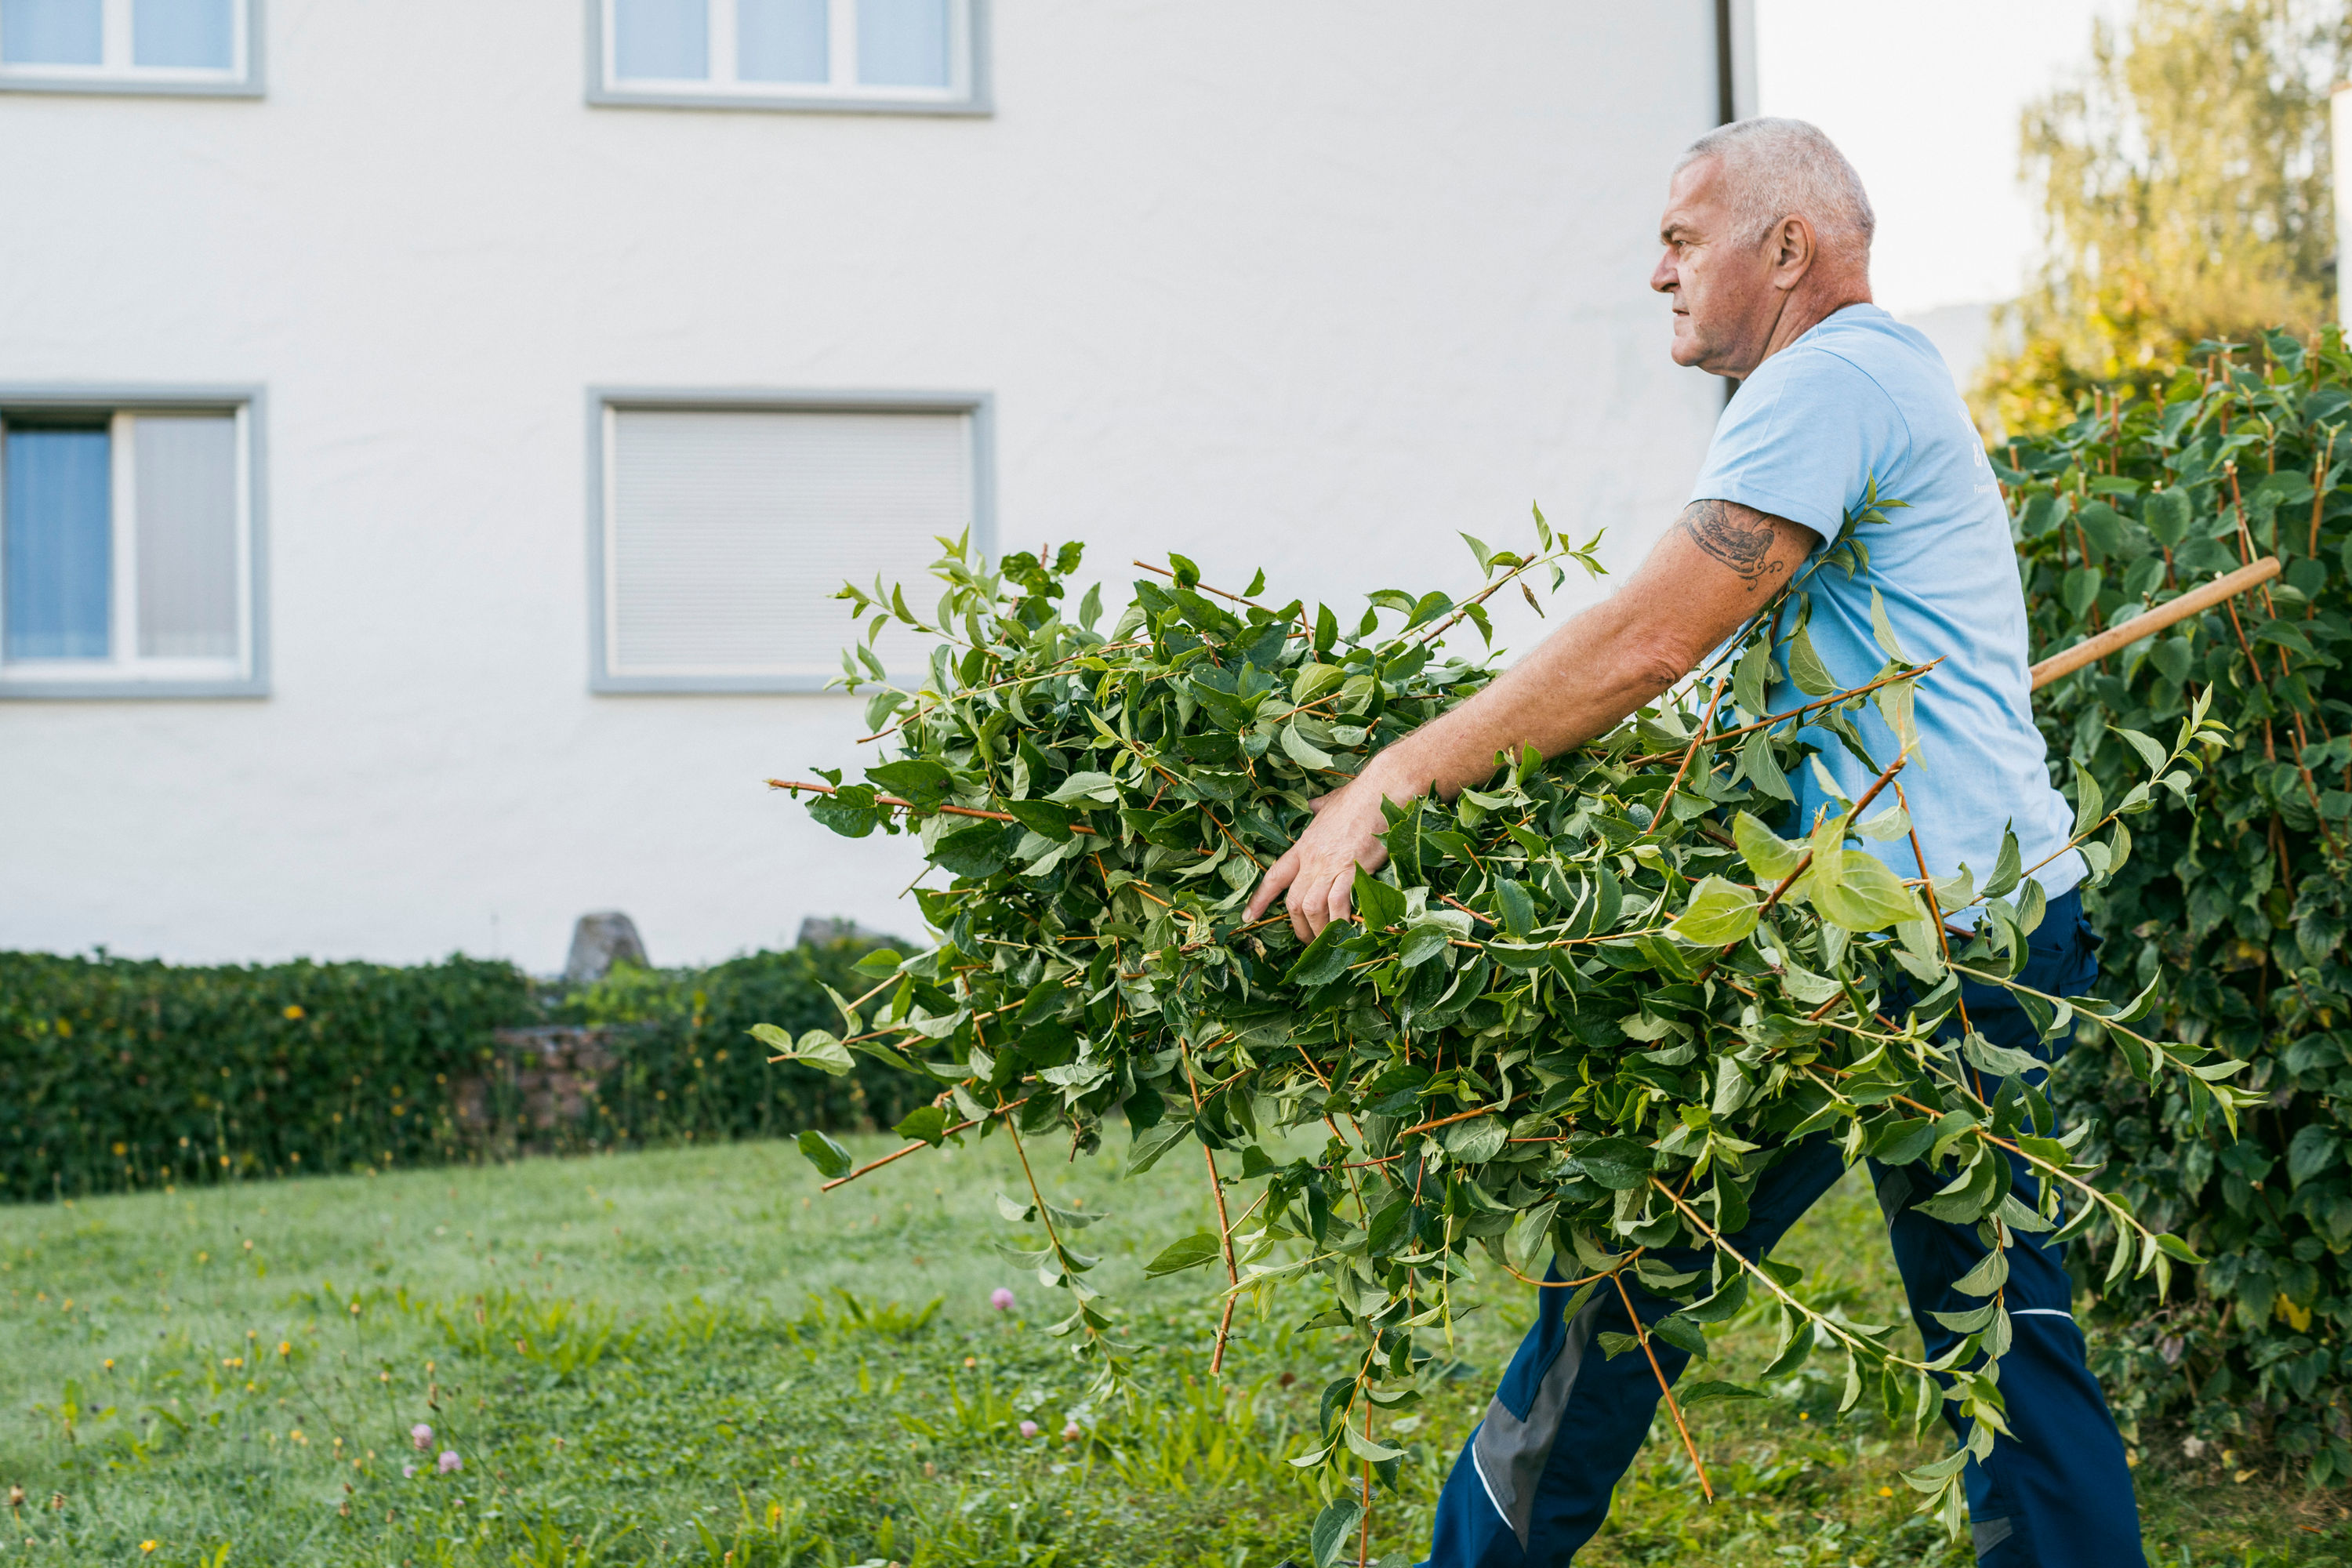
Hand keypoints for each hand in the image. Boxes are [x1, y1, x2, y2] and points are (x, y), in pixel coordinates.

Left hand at [1246, 765, 1407, 942]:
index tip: (1248, 917)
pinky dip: (1340, 922)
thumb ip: (1319, 808)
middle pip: (1293, 900)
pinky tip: (1347, 933)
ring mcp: (1330, 865)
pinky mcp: (1352, 869)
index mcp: (1304, 845)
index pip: (1275, 876)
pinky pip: (1338, 904)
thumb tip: (1313, 804)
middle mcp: (1312, 859)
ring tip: (1326, 943)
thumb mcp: (1330, 802)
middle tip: (1307, 941)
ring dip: (1318, 930)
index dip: (1260, 898)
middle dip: (1297, 926)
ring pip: (1311, 907)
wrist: (1382, 790)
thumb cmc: (1360, 796)